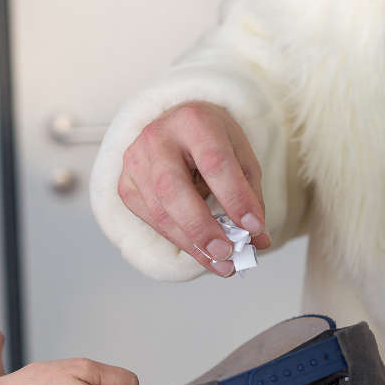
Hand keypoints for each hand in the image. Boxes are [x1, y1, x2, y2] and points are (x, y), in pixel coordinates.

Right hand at [118, 101, 270, 276]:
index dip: (235, 198)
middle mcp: (157, 138)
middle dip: (202, 227)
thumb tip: (258, 240)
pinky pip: (151, 220)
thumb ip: (250, 196)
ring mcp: (136, 162)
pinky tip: (200, 252)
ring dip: (192, 243)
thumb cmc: (212, 141)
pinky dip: (178, 240)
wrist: (177, 127)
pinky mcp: (126, 185)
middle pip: (173, 189)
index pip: (214, 162)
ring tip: (221, 263)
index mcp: (193, 121)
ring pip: (160, 212)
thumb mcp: (240, 156)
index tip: (254, 228)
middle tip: (227, 253)